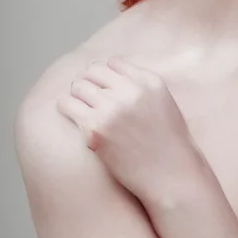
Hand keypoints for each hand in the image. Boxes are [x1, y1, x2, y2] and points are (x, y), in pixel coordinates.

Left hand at [56, 56, 202, 205]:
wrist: (171, 174)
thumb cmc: (167, 142)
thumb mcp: (162, 101)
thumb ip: (141, 85)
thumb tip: (111, 77)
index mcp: (148, 81)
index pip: (113, 63)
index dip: (105, 76)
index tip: (103, 88)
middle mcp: (130, 91)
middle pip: (92, 71)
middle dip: (88, 82)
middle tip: (87, 97)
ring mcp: (112, 109)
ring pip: (77, 85)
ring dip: (76, 94)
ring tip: (80, 106)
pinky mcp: (95, 130)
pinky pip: (67, 105)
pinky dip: (66, 107)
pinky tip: (73, 115)